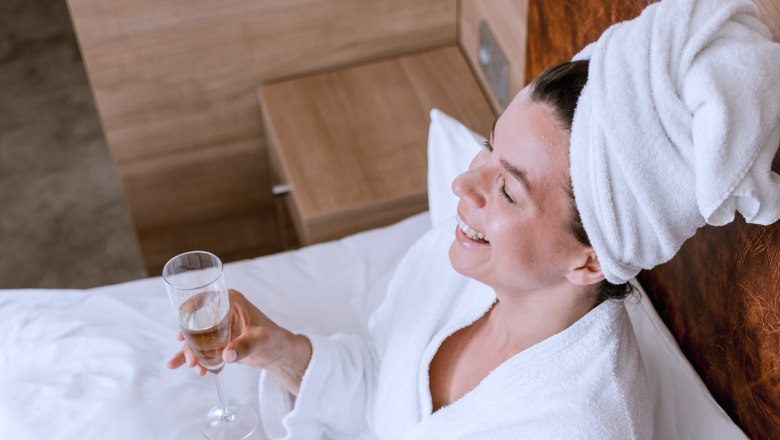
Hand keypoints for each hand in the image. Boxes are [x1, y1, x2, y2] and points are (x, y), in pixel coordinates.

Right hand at [167, 289, 311, 394]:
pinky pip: (200, 348)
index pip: (201, 302)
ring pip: (195, 338)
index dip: (186, 315)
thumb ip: (244, 347)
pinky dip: (196, 358)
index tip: (181, 333)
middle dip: (189, 343)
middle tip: (192, 361)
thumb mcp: (259, 341)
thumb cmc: (272, 339)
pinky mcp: (217, 340)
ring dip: (191, 353)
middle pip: (194, 323)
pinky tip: (197, 370)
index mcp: (229, 301)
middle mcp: (221, 310)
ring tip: (195, 368)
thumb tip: (228, 355)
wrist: (277, 352)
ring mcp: (217, 326)